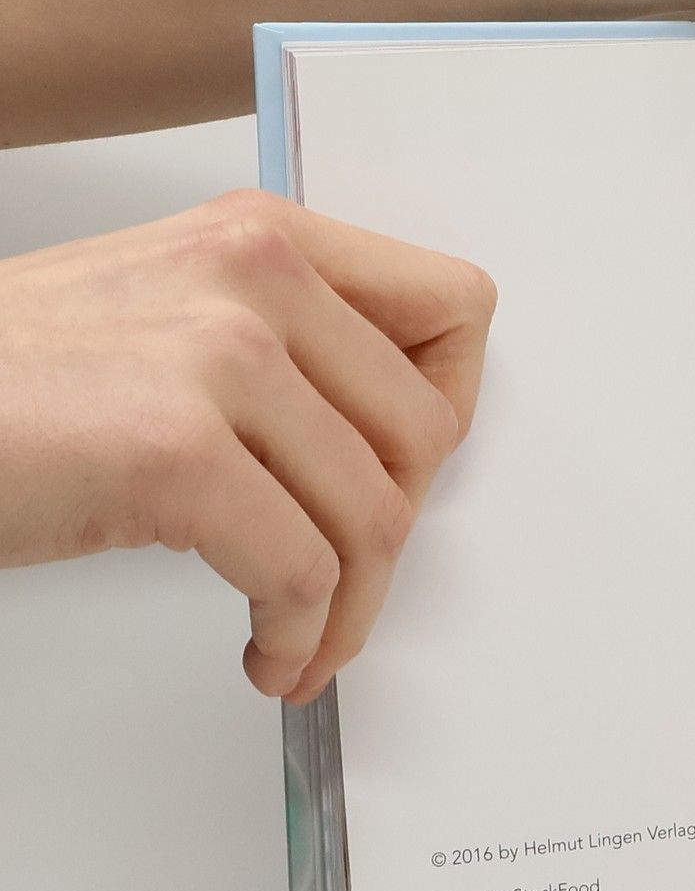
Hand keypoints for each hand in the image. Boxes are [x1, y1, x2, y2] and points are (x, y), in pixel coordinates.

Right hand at [0, 191, 493, 701]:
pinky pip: (303, 575)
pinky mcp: (176, 450)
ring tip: (303, 639)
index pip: (455, 307)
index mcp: (265, 236)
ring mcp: (220, 357)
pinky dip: (297, 637)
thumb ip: (291, 345)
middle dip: (394, 532)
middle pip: (428, 434)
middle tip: (345, 580)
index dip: (447, 411)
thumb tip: (398, 438)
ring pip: (376, 517)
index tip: (404, 474)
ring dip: (349, 609)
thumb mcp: (171, 317)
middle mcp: (255, 276)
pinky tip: (268, 654)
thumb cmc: (17, 385)